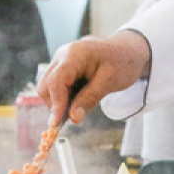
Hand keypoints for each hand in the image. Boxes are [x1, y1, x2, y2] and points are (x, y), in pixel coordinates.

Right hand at [37, 30, 151, 126]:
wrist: (128, 50)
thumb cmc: (121, 61)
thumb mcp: (110, 81)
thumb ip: (90, 99)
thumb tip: (73, 118)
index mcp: (74, 54)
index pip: (56, 80)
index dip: (56, 103)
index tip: (57, 123)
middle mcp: (62, 56)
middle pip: (46, 85)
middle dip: (55, 104)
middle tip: (73, 116)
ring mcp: (61, 62)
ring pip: (47, 88)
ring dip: (59, 102)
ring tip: (79, 107)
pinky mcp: (63, 70)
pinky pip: (55, 88)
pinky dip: (63, 98)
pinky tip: (78, 102)